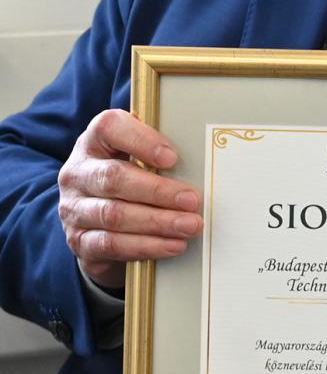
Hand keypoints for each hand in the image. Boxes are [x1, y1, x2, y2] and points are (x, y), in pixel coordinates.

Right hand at [56, 110, 201, 290]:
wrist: (96, 227)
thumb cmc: (130, 184)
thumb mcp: (140, 163)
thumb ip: (160, 157)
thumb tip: (204, 161)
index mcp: (94, 143)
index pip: (109, 128)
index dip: (140, 140)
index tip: (172, 158)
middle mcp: (77, 173)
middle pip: (114, 177)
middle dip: (158, 191)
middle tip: (193, 201)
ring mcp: (74, 208)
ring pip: (114, 214)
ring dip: (158, 222)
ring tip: (190, 226)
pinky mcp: (79, 240)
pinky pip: (111, 244)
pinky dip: (146, 246)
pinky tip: (173, 245)